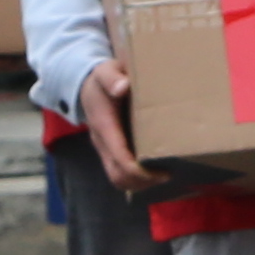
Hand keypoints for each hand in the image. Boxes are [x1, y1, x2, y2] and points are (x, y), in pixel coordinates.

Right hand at [79, 58, 151, 194]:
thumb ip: (112, 77)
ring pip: (117, 179)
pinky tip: (154, 170)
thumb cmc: (101, 78)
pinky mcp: (110, 151)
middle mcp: (102, 142)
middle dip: (143, 181)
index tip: (162, 171)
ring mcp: (105, 149)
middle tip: (168, 175)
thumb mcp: (105, 71)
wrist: (85, 85)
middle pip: (118, 176)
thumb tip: (123, 87)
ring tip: (163, 175)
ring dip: (140, 183)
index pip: (119, 158)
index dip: (140, 171)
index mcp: (104, 126)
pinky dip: (136, 178)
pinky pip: (119, 173)